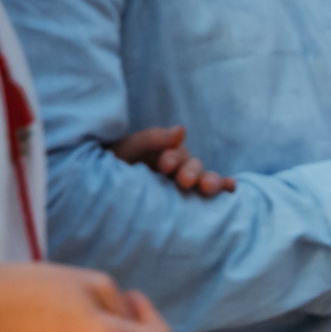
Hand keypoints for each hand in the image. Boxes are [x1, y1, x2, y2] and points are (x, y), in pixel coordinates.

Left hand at [109, 126, 233, 196]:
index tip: (164, 166)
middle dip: (192, 172)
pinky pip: (212, 193)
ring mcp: (185, 186)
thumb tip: (183, 129)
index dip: (174, 158)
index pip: (177, 153)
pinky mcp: (192, 202)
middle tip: (184, 182)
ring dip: (210, 181)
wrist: (98, 198)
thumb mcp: (126, 149)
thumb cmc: (109, 170)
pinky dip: (224, 187)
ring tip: (207, 189)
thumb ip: (151, 139)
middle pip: (194, 166)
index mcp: (162, 155)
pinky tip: (232, 189)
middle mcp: (177, 170)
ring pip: (205, 179)